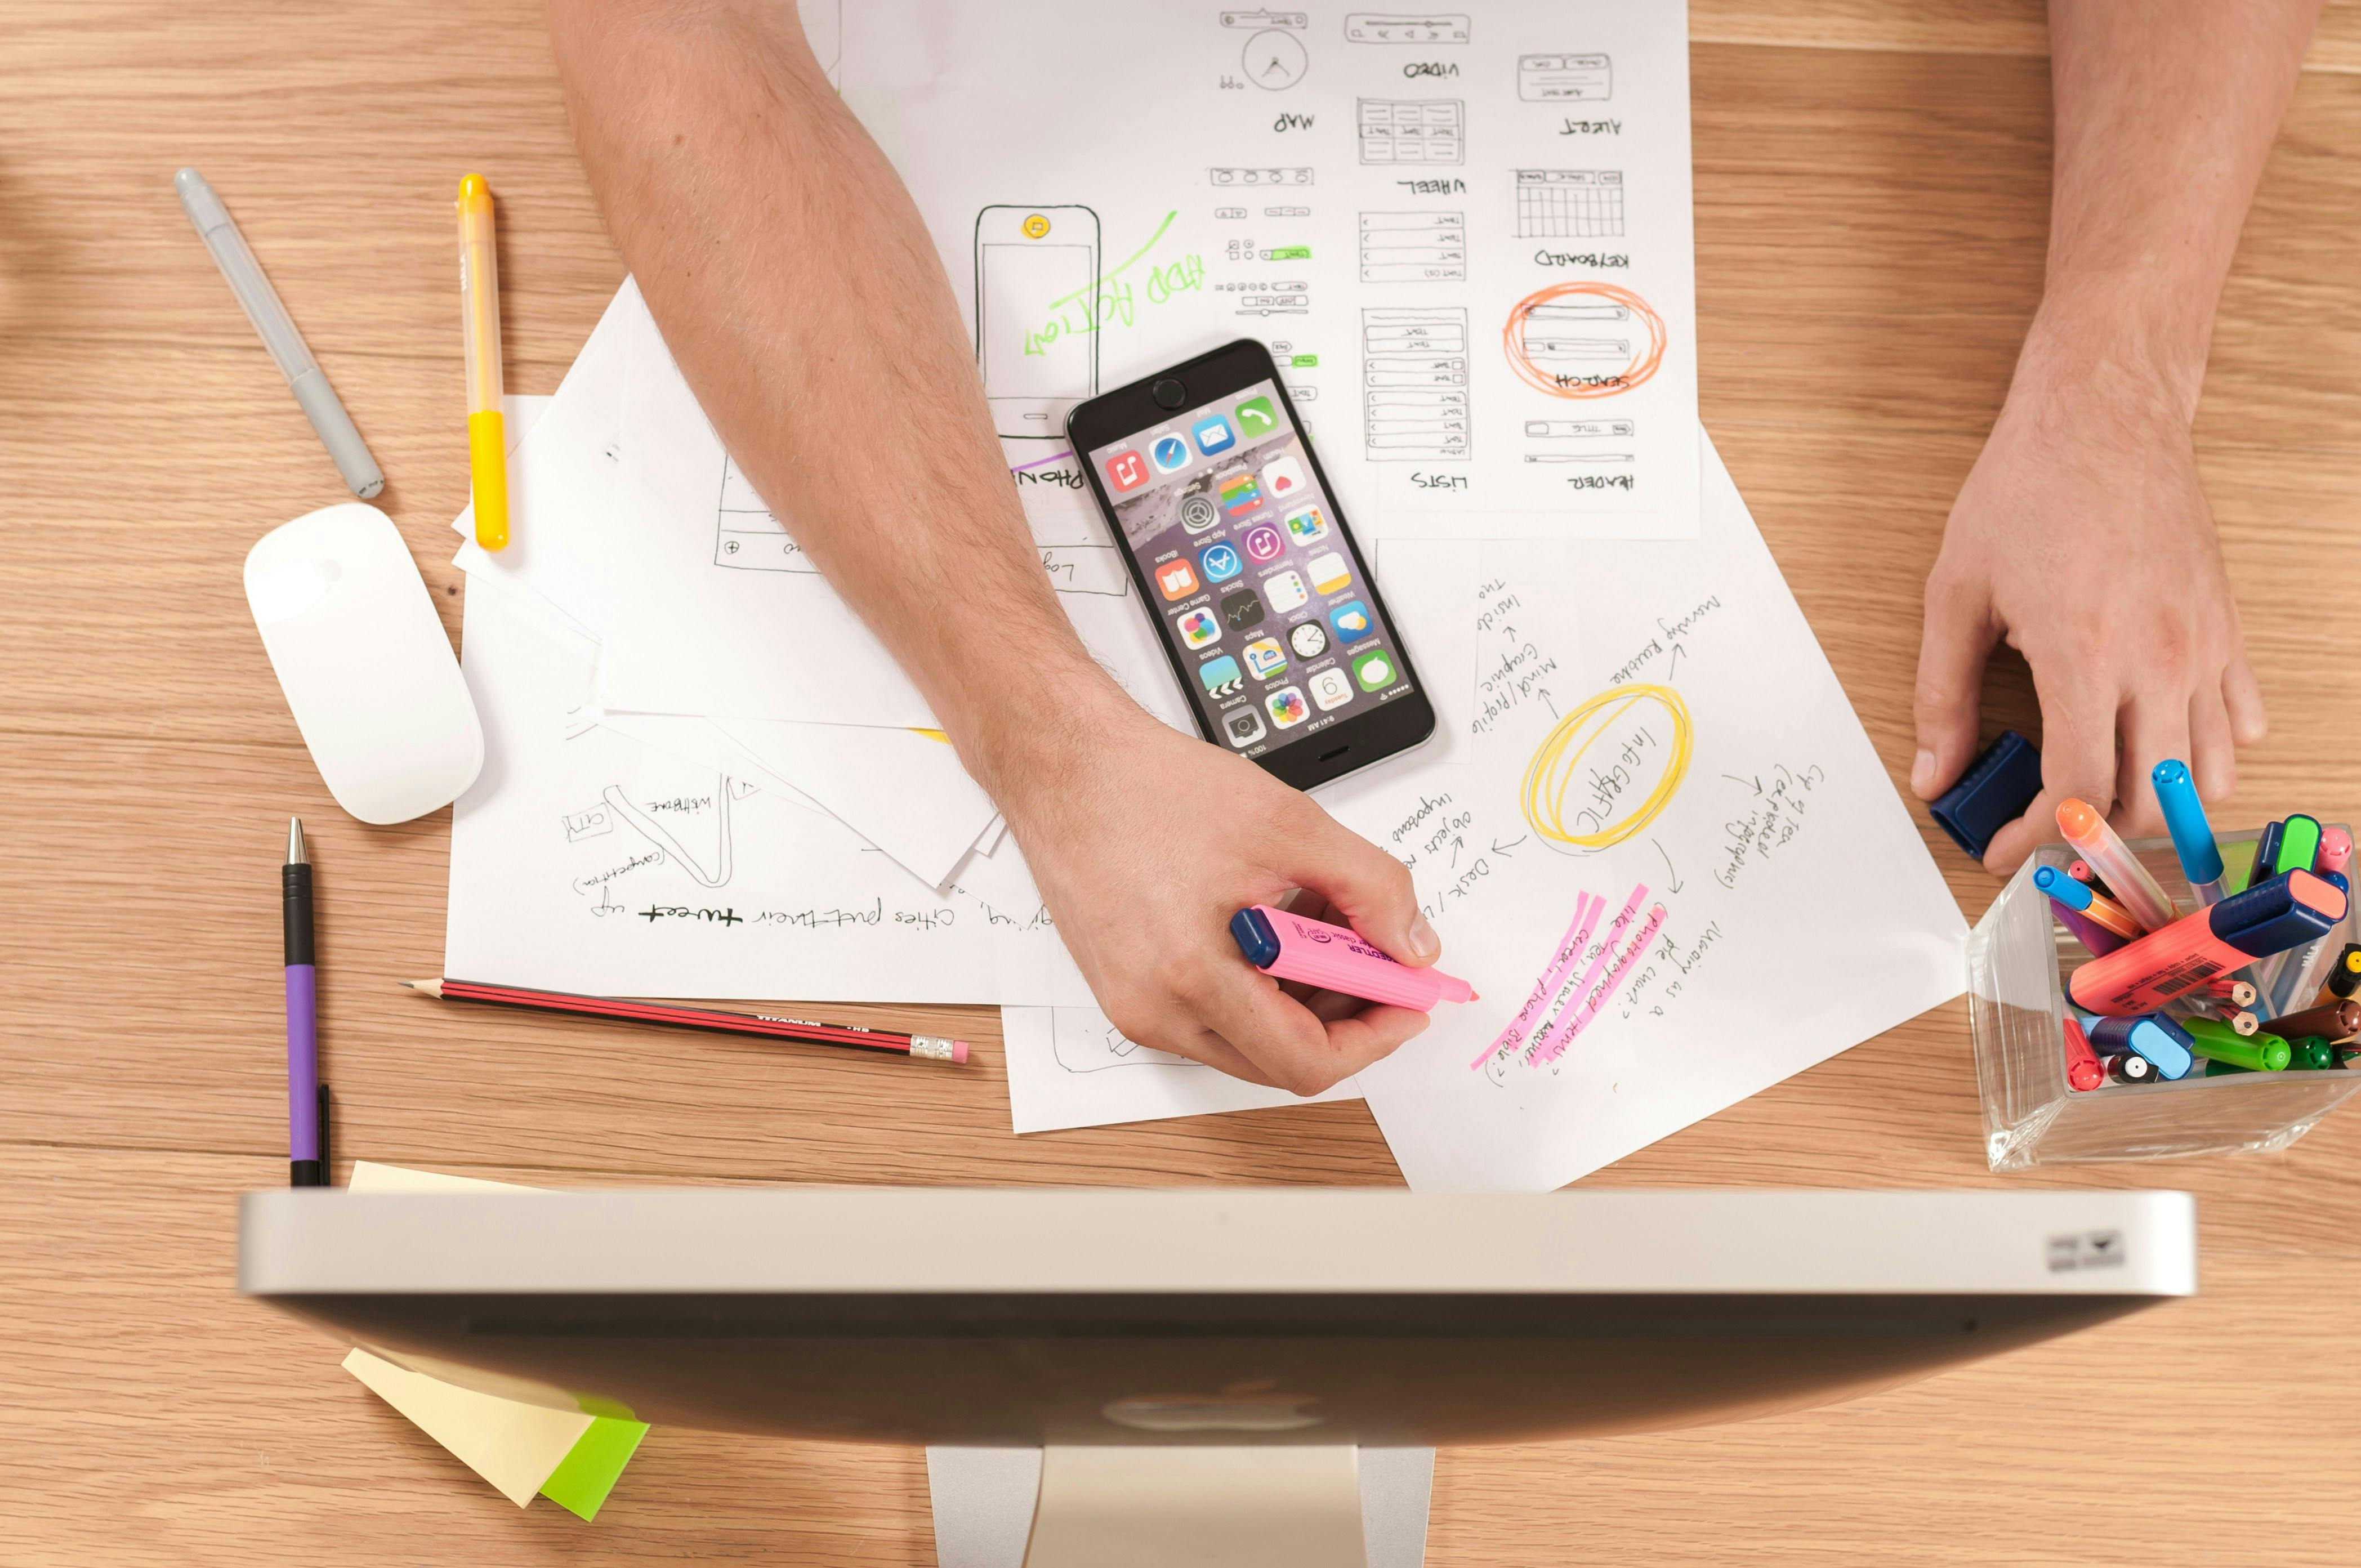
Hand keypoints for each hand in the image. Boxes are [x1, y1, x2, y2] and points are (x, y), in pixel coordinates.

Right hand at [991, 695, 1437, 1092]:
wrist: (1063, 765)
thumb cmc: (1149, 787)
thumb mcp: (1288, 824)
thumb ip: (1370, 888)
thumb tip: (1414, 946)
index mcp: (1191, 977)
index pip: (1306, 1062)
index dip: (1374, 1038)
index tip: (1408, 1000)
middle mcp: (1155, 1010)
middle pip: (1279, 1060)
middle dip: (1344, 1014)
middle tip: (1376, 956)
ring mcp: (1134, 1006)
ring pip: (1247, 1039)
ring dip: (1302, 996)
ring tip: (1320, 918)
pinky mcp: (1125, 990)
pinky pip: (1211, 1014)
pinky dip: (1259, 982)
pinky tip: (1274, 919)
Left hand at [1911, 346, 2265, 871]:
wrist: (2104, 415)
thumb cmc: (2026, 491)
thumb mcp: (1956, 593)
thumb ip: (1943, 696)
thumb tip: (1934, 775)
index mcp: (2085, 654)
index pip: (2078, 791)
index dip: (2037, 838)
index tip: (2003, 848)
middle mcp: (2159, 659)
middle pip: (2149, 802)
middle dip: (2094, 837)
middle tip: (2046, 831)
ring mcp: (2204, 646)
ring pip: (2206, 775)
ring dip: (2155, 806)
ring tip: (2100, 798)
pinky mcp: (2228, 628)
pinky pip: (2239, 721)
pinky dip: (2205, 755)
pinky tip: (2156, 745)